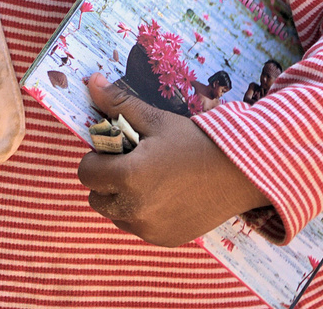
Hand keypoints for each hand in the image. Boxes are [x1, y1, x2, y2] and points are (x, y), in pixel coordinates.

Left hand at [77, 74, 270, 246]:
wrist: (236, 173)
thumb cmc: (194, 142)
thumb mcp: (155, 119)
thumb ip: (119, 103)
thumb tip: (93, 82)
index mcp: (128, 177)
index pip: (86, 172)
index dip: (95, 157)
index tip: (114, 148)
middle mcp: (134, 209)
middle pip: (96, 197)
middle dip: (105, 179)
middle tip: (129, 161)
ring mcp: (149, 230)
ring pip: (115, 215)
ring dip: (121, 198)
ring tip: (146, 177)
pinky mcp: (164, 240)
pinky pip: (138, 227)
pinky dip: (141, 213)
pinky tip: (163, 194)